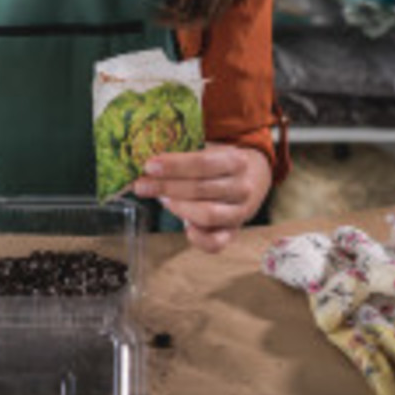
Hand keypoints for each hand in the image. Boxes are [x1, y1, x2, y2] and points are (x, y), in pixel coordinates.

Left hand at [134, 143, 271, 252]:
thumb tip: (148, 164)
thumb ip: (184, 156)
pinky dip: (197, 239)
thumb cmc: (220, 164)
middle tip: (142, 185)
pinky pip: (215, 243)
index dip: (174, 166)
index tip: (149, 165)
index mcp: (236, 161)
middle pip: (200, 189)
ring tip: (161, 200)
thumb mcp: (209, 151)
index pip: (203, 163)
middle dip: (166, 187)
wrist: (252, 178)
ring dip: (178, 208)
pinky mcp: (233, 233)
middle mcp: (241, 187)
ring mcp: (239, 213)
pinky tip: (185, 227)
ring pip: (207, 215)